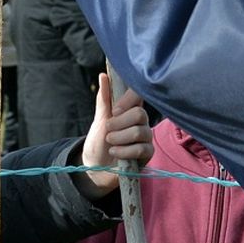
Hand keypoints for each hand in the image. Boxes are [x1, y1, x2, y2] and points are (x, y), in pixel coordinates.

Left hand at [74, 74, 152, 200]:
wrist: (96, 167)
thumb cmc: (99, 140)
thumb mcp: (100, 119)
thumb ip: (104, 99)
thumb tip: (103, 75)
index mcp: (131, 109)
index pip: (139, 95)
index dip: (128, 100)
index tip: (114, 111)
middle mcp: (141, 122)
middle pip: (139, 114)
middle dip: (119, 124)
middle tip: (108, 130)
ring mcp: (146, 138)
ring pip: (139, 132)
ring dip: (119, 138)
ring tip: (110, 142)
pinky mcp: (147, 154)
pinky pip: (141, 149)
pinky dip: (124, 151)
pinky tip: (115, 152)